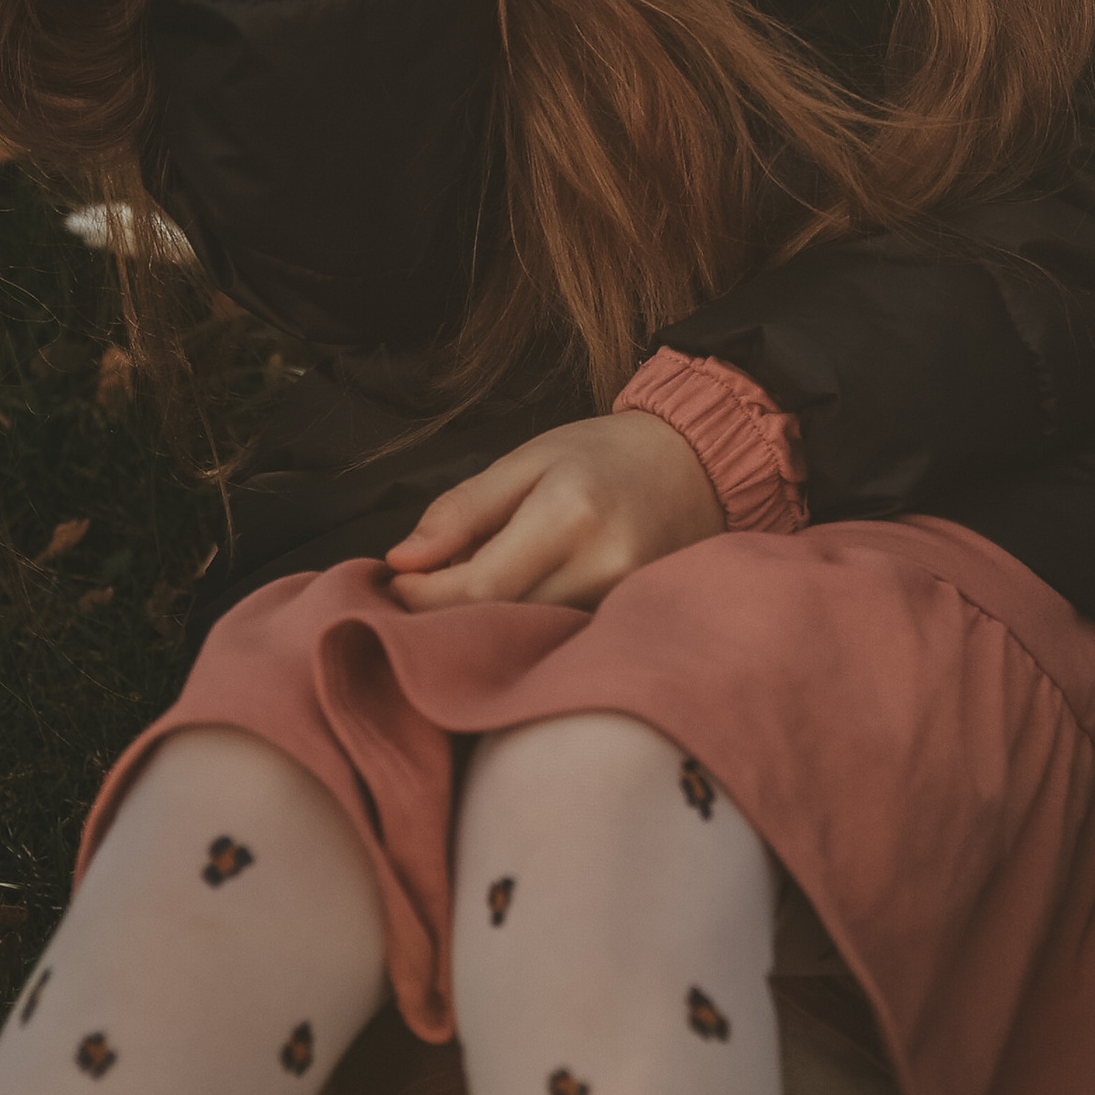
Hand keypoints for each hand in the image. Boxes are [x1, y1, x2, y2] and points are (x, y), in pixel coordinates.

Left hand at [384, 411, 722, 610]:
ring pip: (525, 639)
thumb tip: (401, 562)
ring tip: (472, 590)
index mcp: (570, 514)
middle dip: (444, 615)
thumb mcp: (529, 458)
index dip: (422, 597)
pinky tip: (517, 603)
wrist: (699, 464)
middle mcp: (603, 566)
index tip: (394, 585)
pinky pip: (558, 639)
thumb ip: (463, 509)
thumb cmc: (606, 455)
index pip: (475, 588)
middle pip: (497, 623)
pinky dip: (524, 627)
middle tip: (421, 592)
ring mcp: (623, 601)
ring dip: (483, 624)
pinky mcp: (630, 621)